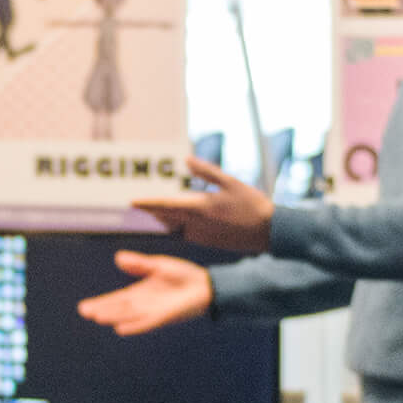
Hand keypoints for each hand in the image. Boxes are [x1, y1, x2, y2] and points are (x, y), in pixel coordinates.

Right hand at [76, 251, 212, 335]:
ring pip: (129, 315)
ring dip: (114, 316)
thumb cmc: (184, 276)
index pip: (116, 299)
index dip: (101, 303)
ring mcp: (154, 311)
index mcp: (140, 293)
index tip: (84, 307)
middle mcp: (144, 304)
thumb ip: (139, 264)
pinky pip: (147, 322)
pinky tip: (121, 329)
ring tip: (97, 317)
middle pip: (119, 308)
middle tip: (84, 312)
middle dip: (102, 310)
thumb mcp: (158, 266)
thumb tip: (118, 257)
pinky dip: (134, 325)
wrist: (206, 285)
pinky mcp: (165, 316)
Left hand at [130, 157, 273, 251]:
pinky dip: (179, 226)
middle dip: (152, 211)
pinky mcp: (210, 243)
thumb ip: (206, 172)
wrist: (270, 232)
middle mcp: (198, 224)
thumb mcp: (231, 182)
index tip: (132, 202)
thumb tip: (187, 160)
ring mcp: (203, 236)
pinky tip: (179, 221)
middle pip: (166, 218)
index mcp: (201, 208)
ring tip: (155, 212)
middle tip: (139, 206)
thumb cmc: (252, 204)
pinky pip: (187, 234)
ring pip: (175, 228)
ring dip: (165, 220)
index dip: (147, 203)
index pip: (166, 205)